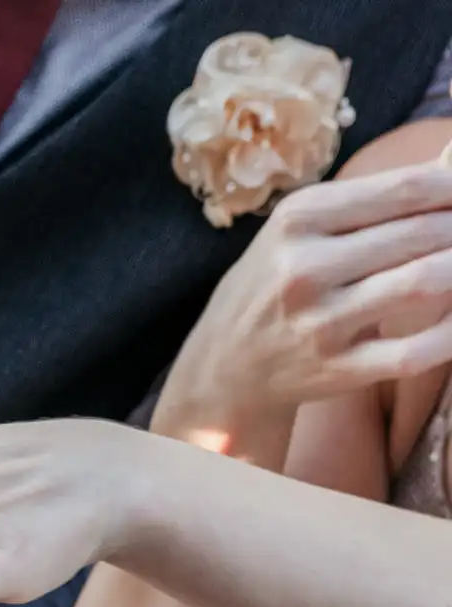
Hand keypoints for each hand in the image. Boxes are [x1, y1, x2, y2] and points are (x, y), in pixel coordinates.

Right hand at [164, 160, 451, 423]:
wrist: (225, 363)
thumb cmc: (275, 284)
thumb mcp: (303, 228)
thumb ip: (376, 197)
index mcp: (297, 220)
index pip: (404, 189)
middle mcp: (303, 268)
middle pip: (421, 233)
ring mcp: (320, 322)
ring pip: (423, 282)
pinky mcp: (336, 368)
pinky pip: (413, 351)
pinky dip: (450, 334)